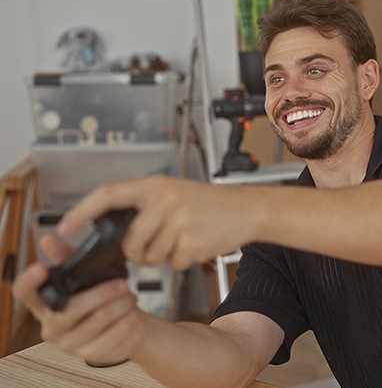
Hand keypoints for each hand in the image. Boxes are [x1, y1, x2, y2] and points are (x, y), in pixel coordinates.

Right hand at [12, 234, 144, 363]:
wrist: (126, 323)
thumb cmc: (102, 297)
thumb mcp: (87, 274)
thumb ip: (68, 257)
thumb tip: (49, 240)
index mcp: (45, 303)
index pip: (24, 293)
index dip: (29, 282)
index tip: (42, 268)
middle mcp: (52, 326)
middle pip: (73, 309)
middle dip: (104, 292)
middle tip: (123, 284)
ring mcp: (70, 343)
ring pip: (99, 321)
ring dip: (121, 306)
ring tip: (131, 298)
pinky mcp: (91, 354)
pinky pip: (113, 338)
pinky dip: (129, 324)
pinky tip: (133, 317)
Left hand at [57, 175, 253, 270]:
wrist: (248, 209)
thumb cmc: (211, 204)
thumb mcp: (174, 192)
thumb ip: (145, 206)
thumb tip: (115, 230)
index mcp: (155, 186)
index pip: (107, 195)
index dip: (81, 212)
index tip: (64, 227)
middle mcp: (165, 201)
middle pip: (129, 241)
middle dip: (138, 252)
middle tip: (157, 245)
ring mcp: (179, 221)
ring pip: (151, 256)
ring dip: (164, 257)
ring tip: (183, 239)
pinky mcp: (193, 242)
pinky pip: (174, 263)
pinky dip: (183, 261)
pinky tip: (197, 245)